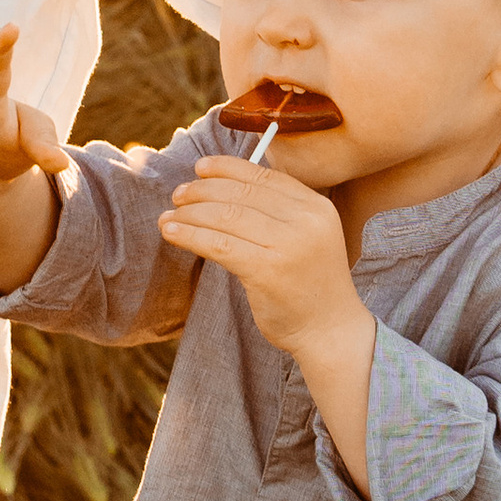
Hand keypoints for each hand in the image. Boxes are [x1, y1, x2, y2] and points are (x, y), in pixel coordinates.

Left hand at [157, 155, 369, 368]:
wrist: (331, 333)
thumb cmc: (311, 286)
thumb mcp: (308, 237)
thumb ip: (279, 212)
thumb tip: (223, 187)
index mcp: (316, 207)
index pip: (264, 177)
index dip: (227, 168)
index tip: (201, 168)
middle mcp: (305, 220)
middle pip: (241, 194)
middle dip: (202, 190)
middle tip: (178, 195)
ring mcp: (288, 245)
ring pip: (226, 216)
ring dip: (190, 213)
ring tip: (169, 216)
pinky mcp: (266, 270)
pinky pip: (218, 244)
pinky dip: (190, 235)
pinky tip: (172, 233)